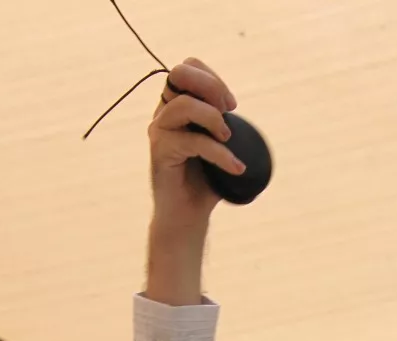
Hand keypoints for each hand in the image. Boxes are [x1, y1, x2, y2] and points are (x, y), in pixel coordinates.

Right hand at [149, 58, 241, 230]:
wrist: (188, 216)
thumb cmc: (206, 181)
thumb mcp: (221, 145)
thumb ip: (223, 122)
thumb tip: (236, 109)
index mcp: (177, 106)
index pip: (188, 67)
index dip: (213, 79)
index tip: (231, 106)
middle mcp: (164, 114)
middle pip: (179, 73)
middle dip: (211, 87)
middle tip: (230, 111)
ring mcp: (159, 131)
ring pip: (184, 105)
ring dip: (214, 119)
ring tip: (229, 139)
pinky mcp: (160, 152)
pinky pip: (192, 141)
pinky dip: (220, 153)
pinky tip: (236, 168)